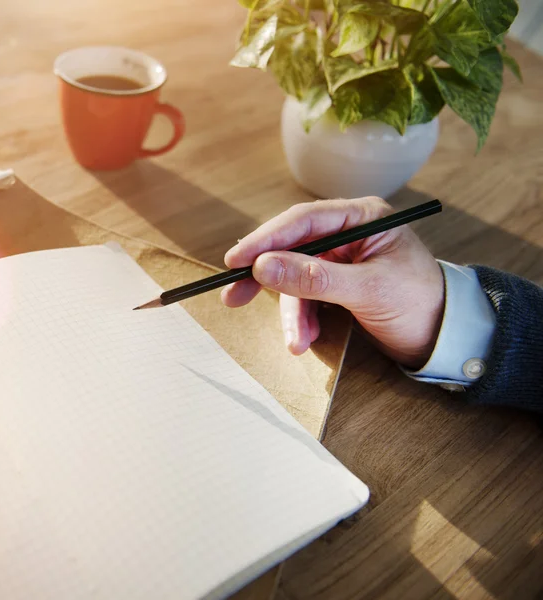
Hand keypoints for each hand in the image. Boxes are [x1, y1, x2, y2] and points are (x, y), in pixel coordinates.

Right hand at [221, 197, 444, 369]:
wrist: (444, 338)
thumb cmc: (419, 304)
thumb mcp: (367, 289)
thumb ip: (315, 278)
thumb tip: (262, 266)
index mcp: (361, 218)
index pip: (302, 220)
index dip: (265, 239)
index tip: (236, 260)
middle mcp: (347, 233)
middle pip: (290, 247)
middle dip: (265, 276)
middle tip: (233, 296)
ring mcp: (339, 259)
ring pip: (295, 278)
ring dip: (290, 312)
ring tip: (296, 341)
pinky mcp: (336, 284)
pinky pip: (305, 297)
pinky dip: (301, 319)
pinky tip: (304, 340)